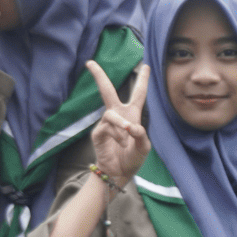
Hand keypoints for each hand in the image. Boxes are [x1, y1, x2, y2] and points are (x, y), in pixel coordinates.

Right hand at [86, 60, 150, 187]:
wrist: (119, 173)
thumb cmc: (133, 159)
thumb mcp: (144, 147)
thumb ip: (141, 135)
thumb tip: (130, 127)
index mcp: (132, 115)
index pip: (138, 94)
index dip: (142, 80)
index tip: (146, 66)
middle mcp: (118, 115)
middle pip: (107, 91)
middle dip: (99, 76)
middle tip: (90, 63)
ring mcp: (106, 124)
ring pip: (110, 114)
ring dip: (120, 124)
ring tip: (127, 137)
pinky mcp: (98, 133)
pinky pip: (106, 127)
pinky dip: (116, 135)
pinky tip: (121, 143)